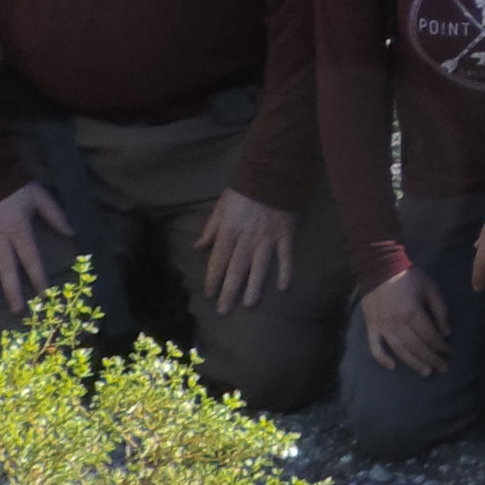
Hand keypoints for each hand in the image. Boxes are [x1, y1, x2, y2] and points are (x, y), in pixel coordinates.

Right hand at [0, 179, 73, 309]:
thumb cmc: (16, 187)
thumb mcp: (40, 197)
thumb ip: (55, 215)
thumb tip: (72, 233)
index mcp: (19, 231)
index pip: (31, 259)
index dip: (38, 278)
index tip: (44, 295)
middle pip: (7, 270)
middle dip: (12, 291)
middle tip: (17, 311)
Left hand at [195, 187, 294, 314]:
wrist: (273, 173)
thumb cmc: (244, 189)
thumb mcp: (222, 205)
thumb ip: (211, 228)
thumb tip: (198, 247)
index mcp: (230, 229)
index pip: (219, 259)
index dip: (213, 278)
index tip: (209, 294)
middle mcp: (248, 237)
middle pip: (237, 268)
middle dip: (229, 291)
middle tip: (224, 310)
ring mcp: (268, 237)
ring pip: (259, 266)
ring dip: (254, 287)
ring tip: (248, 305)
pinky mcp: (285, 234)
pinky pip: (285, 256)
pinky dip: (285, 271)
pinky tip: (283, 288)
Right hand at [360, 266, 451, 374]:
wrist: (379, 267)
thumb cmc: (408, 277)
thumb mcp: (430, 288)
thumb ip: (440, 310)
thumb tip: (447, 332)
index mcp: (412, 312)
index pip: (430, 336)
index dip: (441, 346)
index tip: (450, 352)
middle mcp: (397, 323)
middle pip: (417, 347)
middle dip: (432, 359)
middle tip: (442, 368)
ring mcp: (382, 327)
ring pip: (399, 351)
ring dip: (414, 363)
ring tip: (426, 372)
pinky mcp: (371, 327)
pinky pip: (374, 347)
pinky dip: (382, 359)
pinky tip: (392, 367)